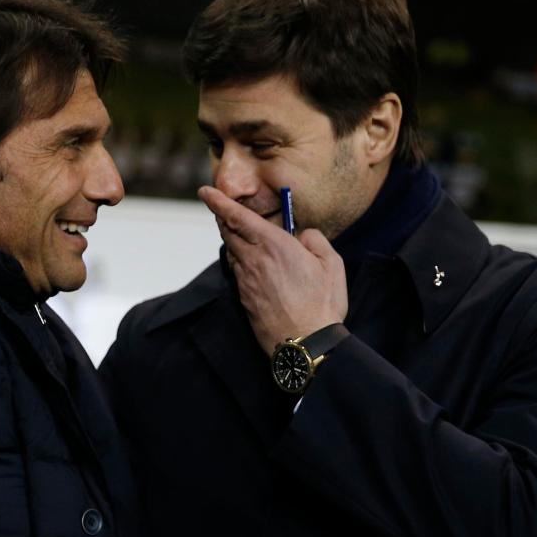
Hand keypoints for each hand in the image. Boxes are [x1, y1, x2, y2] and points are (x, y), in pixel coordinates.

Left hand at [198, 185, 347, 354]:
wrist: (305, 344)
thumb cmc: (322, 305)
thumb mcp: (331, 264)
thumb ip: (314, 240)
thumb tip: (302, 235)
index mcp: (273, 245)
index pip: (237, 216)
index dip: (218, 201)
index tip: (205, 191)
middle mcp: (253, 259)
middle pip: (228, 232)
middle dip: (224, 218)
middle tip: (223, 209)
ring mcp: (246, 280)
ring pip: (232, 252)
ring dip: (234, 240)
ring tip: (242, 235)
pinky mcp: (244, 298)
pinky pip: (238, 272)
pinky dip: (241, 262)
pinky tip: (254, 265)